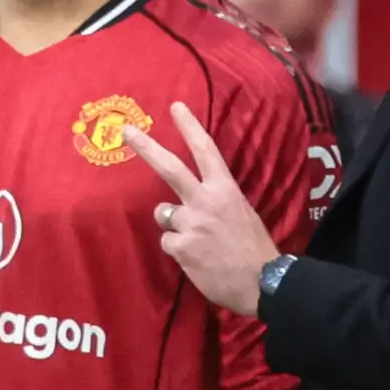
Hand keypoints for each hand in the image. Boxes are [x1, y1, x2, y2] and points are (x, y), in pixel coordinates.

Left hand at [120, 102, 278, 317]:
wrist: (262, 282)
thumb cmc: (255, 249)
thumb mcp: (242, 213)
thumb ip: (216, 201)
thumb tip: (193, 200)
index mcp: (226, 189)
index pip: (206, 150)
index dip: (190, 127)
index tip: (175, 107)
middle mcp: (205, 201)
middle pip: (170, 168)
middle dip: (147, 147)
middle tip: (127, 131)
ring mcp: (191, 223)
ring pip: (164, 213)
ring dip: (173, 223)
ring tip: (197, 240)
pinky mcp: (181, 247)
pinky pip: (167, 242)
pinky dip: (178, 249)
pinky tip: (196, 258)